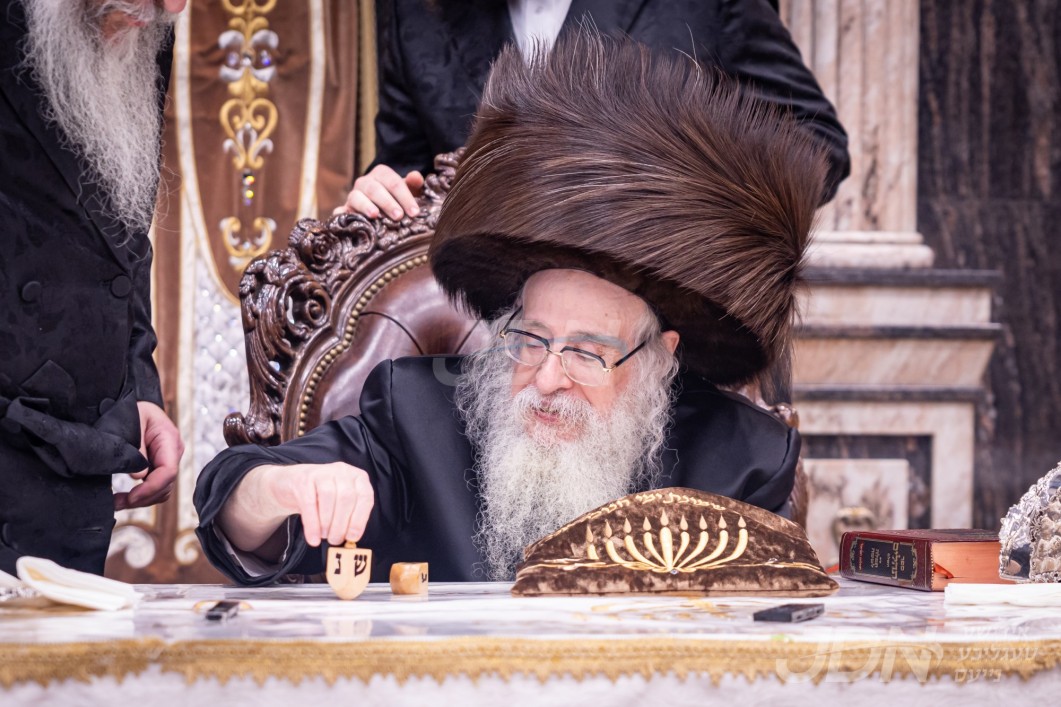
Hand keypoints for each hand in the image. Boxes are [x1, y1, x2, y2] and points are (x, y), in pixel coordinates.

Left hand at [114, 401, 183, 510]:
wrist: (134, 406)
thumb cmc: (132, 410)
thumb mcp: (133, 421)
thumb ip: (137, 447)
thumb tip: (138, 476)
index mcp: (170, 439)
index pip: (169, 471)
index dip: (151, 487)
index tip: (131, 496)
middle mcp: (173, 453)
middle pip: (166, 485)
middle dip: (144, 498)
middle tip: (118, 503)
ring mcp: (167, 461)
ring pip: (162, 490)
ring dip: (142, 501)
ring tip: (117, 503)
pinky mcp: (158, 467)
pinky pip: (156, 488)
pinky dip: (142, 496)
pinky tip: (124, 498)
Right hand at [254, 462, 375, 547]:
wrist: (290, 485)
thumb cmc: (320, 497)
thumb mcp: (339, 503)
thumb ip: (347, 517)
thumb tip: (351, 538)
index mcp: (357, 477)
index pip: (365, 497)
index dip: (359, 519)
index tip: (352, 537)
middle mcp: (342, 471)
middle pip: (347, 498)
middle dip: (341, 524)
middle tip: (335, 540)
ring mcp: (323, 472)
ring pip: (329, 497)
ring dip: (327, 522)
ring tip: (324, 536)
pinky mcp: (304, 479)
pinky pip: (309, 502)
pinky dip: (312, 524)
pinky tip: (313, 537)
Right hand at [333, 164, 423, 219]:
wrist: (382, 208)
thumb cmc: (398, 198)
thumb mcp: (409, 190)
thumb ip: (413, 183)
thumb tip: (416, 177)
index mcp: (381, 174)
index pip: (393, 182)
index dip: (405, 197)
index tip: (414, 212)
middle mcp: (365, 182)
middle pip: (375, 189)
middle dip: (387, 203)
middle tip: (399, 216)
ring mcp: (353, 195)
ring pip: (357, 197)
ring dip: (366, 206)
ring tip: (375, 215)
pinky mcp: (345, 209)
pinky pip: (341, 211)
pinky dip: (340, 214)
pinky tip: (342, 217)